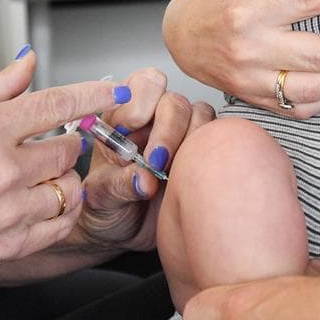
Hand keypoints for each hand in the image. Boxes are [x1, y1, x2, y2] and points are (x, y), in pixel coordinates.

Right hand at [0, 51, 122, 292]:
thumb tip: (29, 59)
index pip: (57, 104)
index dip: (94, 95)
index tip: (115, 91)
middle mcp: (0, 169)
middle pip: (69, 149)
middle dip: (64, 146)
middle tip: (43, 150)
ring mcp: (8, 210)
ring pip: (70, 188)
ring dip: (62, 182)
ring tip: (35, 181)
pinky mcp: (12, 243)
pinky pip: (62, 223)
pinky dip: (59, 213)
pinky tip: (39, 204)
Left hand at [76, 67, 215, 252]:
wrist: (126, 233)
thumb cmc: (107, 209)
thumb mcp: (100, 200)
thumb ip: (117, 186)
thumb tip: (143, 180)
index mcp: (123, 117)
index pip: (141, 85)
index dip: (139, 103)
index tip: (128, 132)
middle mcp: (156, 119)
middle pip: (174, 101)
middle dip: (167, 129)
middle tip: (156, 162)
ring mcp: (184, 134)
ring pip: (201, 115)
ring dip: (190, 141)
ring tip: (173, 173)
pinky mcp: (206, 152)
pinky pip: (219, 139)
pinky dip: (211, 153)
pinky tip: (193, 177)